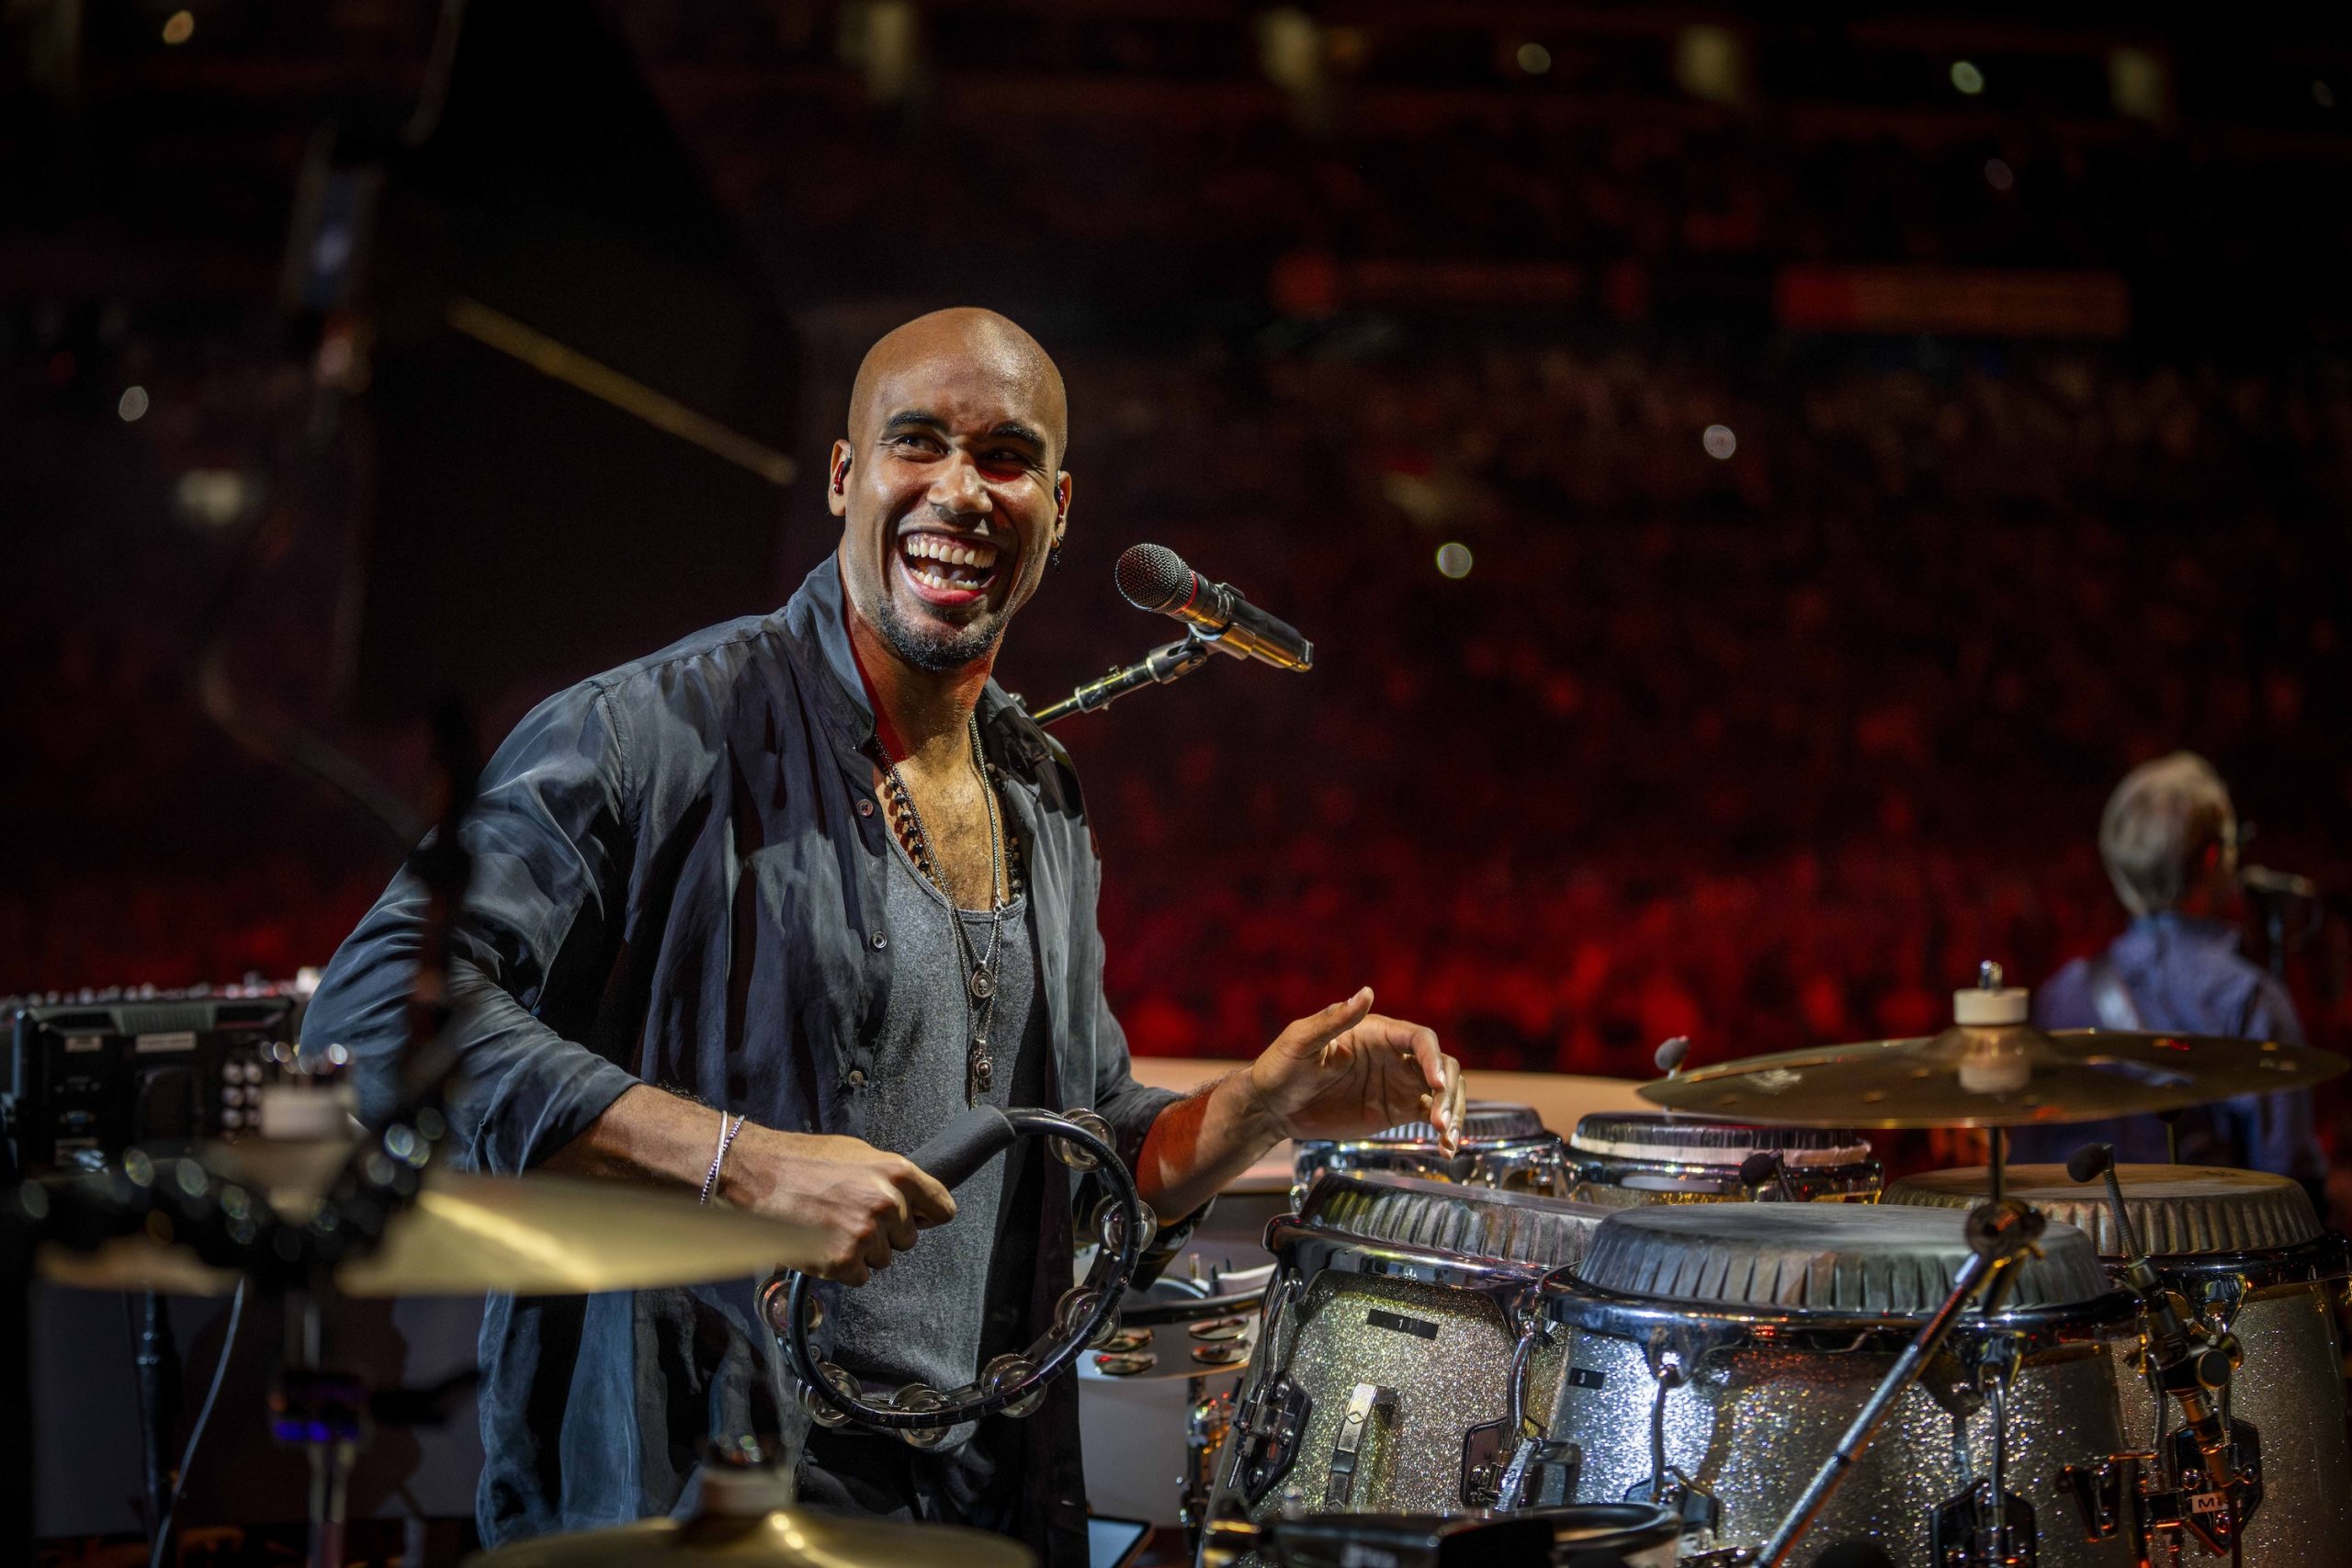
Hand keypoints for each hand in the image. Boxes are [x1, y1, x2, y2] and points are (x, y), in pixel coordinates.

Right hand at [720, 1126, 957, 1284]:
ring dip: (862, 1252)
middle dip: (885, 1234)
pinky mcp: (843, 1260)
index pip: (943, 1208)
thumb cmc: (802, 1160)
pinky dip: (842, 1268)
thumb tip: (913, 1197)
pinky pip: (859, 1276)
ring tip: (831, 1228)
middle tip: (851, 1218)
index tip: (919, 1220)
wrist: (758, 1176)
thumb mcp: (858, 1153)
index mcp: (898, 1173)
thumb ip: (890, 1177)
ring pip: (883, 1259)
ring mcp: (866, 1233)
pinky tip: (823, 1245)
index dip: (928, 1216)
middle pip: (908, 1239)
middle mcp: (888, 1203)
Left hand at [1244, 988, 1464, 1151]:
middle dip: (1449, 1092)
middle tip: (1440, 1122)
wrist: (1272, 1107)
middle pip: (1441, 1066)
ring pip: (1443, 1092)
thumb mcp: (1302, 1041)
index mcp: (1376, 1033)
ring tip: (1449, 1139)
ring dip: (1453, 1113)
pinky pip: (1430, 1116)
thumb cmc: (1281, 1066)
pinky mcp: (1396, 1110)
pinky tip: (1447, 1149)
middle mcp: (1394, 1055)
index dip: (1433, 1059)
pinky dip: (1444, 1132)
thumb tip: (1366, 992)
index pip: (1420, 1039)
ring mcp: (1398, 1084)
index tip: (1435, 1085)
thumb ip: (1334, 1020)